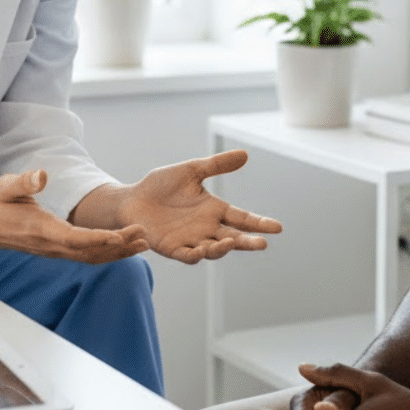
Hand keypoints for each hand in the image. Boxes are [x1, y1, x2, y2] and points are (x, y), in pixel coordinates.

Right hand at [0, 171, 148, 263]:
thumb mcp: (5, 186)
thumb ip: (24, 182)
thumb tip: (42, 175)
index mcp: (40, 229)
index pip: (73, 238)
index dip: (98, 238)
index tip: (120, 236)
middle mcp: (50, 244)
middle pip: (89, 251)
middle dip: (118, 246)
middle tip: (144, 236)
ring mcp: (54, 251)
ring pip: (90, 257)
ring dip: (117, 253)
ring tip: (143, 244)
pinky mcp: (57, 250)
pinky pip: (86, 256)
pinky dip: (107, 253)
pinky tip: (125, 247)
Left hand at [112, 150, 282, 263]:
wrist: (132, 199)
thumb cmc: (161, 185)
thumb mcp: (191, 171)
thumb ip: (216, 165)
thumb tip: (245, 155)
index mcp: (214, 210)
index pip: (242, 218)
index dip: (259, 223)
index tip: (278, 227)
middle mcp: (207, 228)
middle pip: (234, 238)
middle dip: (248, 242)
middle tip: (262, 243)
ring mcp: (191, 240)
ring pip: (213, 249)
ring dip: (222, 248)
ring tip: (230, 241)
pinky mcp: (172, 248)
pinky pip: (187, 255)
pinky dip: (195, 255)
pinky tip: (201, 251)